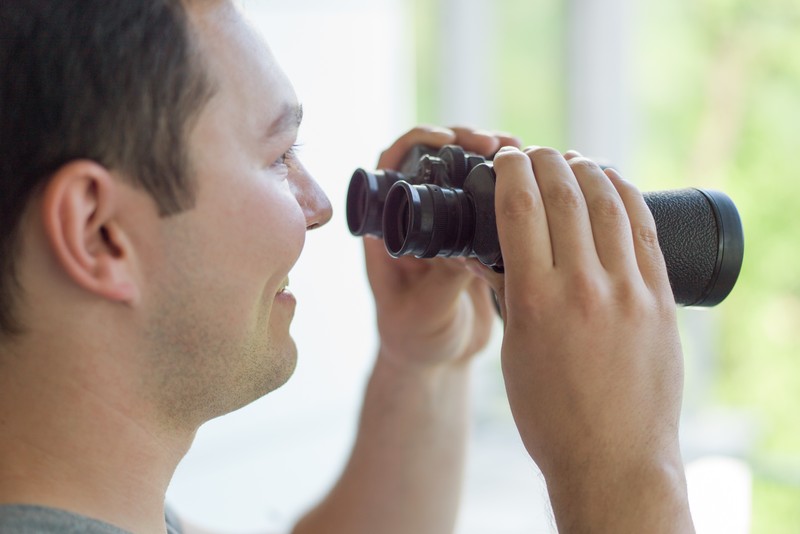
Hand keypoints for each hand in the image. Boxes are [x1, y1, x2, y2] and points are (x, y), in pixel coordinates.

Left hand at [363, 126, 520, 368]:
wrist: (441, 361)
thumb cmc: (416, 340)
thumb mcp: (424, 312)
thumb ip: (443, 281)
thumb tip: (469, 247)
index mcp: (390, 231)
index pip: (392, 167)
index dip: (415, 143)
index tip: (447, 140)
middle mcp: (418, 221)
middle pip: (436, 160)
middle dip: (466, 141)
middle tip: (498, 144)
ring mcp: (451, 227)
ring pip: (469, 175)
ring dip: (497, 160)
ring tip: (528, 154)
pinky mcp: (480, 238)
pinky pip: (496, 202)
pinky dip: (517, 187)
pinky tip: (541, 183)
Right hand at [471, 147, 689, 528]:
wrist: (614, 460)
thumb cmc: (552, 416)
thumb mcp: (514, 353)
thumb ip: (511, 297)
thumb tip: (500, 255)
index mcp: (536, 301)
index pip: (521, 209)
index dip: (512, 171)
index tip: (507, 157)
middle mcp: (583, 287)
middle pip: (566, 196)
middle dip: (546, 161)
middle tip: (535, 152)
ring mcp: (628, 291)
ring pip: (609, 205)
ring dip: (588, 170)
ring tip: (573, 160)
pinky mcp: (660, 301)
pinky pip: (645, 232)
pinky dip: (627, 198)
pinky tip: (614, 185)